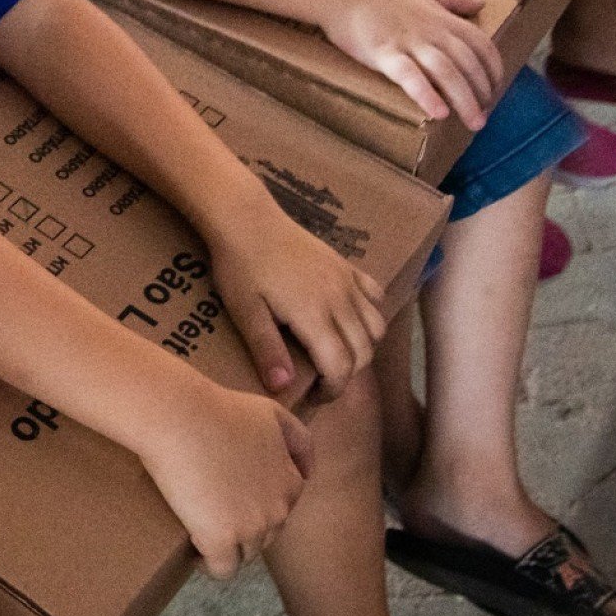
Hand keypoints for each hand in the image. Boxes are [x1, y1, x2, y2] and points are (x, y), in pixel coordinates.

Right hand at [138, 377, 311, 577]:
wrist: (179, 417)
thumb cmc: (216, 408)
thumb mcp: (270, 412)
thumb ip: (296, 438)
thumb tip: (305, 470)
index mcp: (290, 481)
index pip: (283, 507)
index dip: (259, 503)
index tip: (238, 497)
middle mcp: (277, 508)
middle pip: (265, 534)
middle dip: (246, 527)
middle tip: (216, 511)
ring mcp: (250, 527)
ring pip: (245, 554)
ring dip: (229, 548)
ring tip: (204, 533)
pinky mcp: (220, 540)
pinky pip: (222, 570)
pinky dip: (210, 564)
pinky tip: (196, 552)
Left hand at [207, 189, 387, 399]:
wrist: (246, 218)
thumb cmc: (239, 265)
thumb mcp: (245, 310)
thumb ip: (266, 349)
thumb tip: (283, 387)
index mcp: (314, 314)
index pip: (341, 366)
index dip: (332, 390)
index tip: (314, 397)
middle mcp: (340, 298)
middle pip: (364, 351)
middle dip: (348, 374)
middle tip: (321, 381)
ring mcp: (346, 279)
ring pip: (376, 326)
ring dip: (363, 348)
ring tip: (335, 354)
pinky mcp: (346, 265)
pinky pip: (374, 295)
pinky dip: (371, 315)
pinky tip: (349, 320)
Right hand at [316, 0, 502, 128]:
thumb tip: (482, 0)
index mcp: (440, 16)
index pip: (480, 44)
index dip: (493, 68)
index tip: (495, 88)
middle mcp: (430, 30)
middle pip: (467, 63)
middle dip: (482, 92)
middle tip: (485, 116)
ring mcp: (406, 42)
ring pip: (446, 71)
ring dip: (464, 99)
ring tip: (474, 122)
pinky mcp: (382, 53)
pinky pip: (409, 76)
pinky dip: (426, 94)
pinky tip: (438, 113)